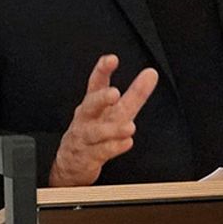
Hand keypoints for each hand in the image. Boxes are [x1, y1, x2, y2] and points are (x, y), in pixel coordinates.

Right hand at [48, 55, 158, 187]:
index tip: (112, 59)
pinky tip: (126, 143)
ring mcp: (85, 138)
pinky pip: (100, 152)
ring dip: (112, 129)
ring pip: (96, 132)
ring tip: (129, 127)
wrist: (71, 164)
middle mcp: (86, 118)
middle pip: (91, 105)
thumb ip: (134, 94)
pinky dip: (114, 147)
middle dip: (101, 98)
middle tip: (114, 93)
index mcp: (92, 104)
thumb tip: (151, 74)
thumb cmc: (95, 133)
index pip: (95, 83)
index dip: (102, 70)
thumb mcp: (115, 111)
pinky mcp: (88, 156)